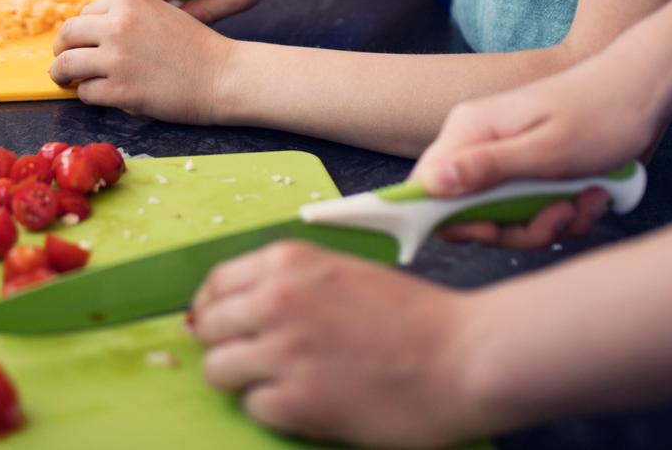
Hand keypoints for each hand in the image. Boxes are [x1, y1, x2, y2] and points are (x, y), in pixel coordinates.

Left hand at [48, 0, 234, 124]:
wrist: (223, 75)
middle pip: (66, 35)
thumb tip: (90, 32)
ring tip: (67, 81)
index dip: (80, 32)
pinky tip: (100, 96)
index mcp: (127, 0)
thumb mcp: (159, 12)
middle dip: (61, 50)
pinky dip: (87, 96)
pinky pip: (85, 92)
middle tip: (64, 63)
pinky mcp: (120, 89)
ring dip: (62, 75)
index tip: (80, 44)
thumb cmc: (195, 46)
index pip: (83, 13)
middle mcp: (117, 24)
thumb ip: (126, 16)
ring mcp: (116, 57)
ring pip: (66, 64)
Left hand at [189, 242, 500, 446]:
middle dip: (225, 346)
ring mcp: (283, 352)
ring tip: (280, 385)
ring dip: (243, 381)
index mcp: (288, 262)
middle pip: (207, 328)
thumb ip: (293, 286)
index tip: (225, 326)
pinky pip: (253, 408)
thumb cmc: (417, 317)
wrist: (464, 357)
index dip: (215, 310)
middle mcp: (275, 300)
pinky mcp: (297, 401)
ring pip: (217, 371)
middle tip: (253, 360)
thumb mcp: (344, 274)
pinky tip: (308, 404)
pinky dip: (275, 411)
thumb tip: (244, 308)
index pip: (215, 285)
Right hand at [409, 51, 661, 248]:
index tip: (493, 230)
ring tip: (586, 200)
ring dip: (550, 222)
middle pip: (469, 213)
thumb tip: (428, 185)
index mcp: (470, 130)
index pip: (426, 186)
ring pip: (505, 219)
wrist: (646, 92)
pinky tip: (594, 195)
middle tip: (561, 215)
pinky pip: (533, 212)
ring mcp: (507, 159)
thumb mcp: (546, 151)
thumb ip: (485, 170)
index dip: (451, 219)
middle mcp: (481, 145)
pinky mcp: (532, 173)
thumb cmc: (601, 114)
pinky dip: (566, 214)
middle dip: (518, 228)